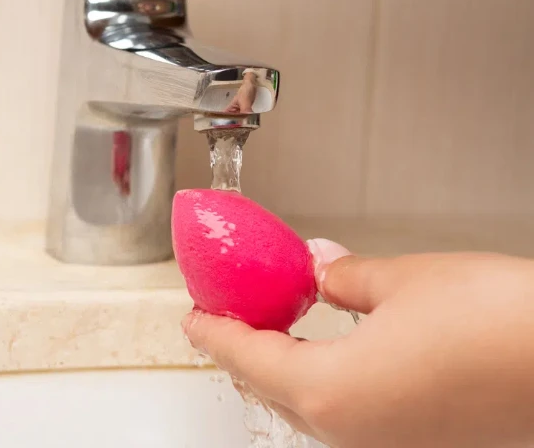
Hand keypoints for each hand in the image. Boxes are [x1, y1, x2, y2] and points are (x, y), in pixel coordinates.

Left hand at [183, 239, 533, 447]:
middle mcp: (351, 431)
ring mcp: (387, 445)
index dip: (213, 331)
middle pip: (269, 390)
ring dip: (281, 366)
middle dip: (243, 350)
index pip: (245, 358)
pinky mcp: (419, 444)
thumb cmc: (502, 326)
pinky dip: (323, 381)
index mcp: (330, 390)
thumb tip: (318, 267)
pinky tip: (334, 351)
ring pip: (306, 407)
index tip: (194, 315)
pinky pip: (347, 415)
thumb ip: (344, 277)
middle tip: (230, 313)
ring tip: (276, 325)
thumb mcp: (403, 280)